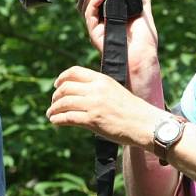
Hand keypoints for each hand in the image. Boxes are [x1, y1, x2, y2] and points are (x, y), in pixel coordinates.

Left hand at [46, 65, 164, 147]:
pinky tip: (55, 122)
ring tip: (51, 114)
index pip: (74, 71)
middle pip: (65, 88)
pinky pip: (68, 117)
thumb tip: (81, 93)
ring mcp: (94, 104)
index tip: (56, 85)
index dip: (62, 78)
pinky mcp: (92, 120)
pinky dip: (58, 119)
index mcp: (102, 79)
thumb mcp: (115, 90)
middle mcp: (96, 89)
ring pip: (63, 103)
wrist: (145, 124)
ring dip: (53, 109)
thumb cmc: (132, 110)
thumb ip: (99, 88)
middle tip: (53, 103)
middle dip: (55, 96)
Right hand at [78, 0, 159, 72]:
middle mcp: (102, 21)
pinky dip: (93, 2)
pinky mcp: (94, 33)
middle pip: (88, 0)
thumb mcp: (145, 13)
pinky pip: (89, 15)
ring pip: (85, 6)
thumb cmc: (145, 41)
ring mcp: (97, 27)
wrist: (143, 56)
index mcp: (112, 16)